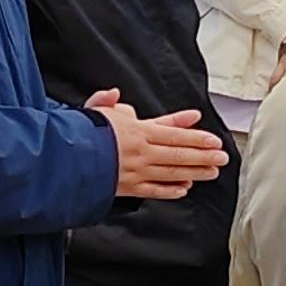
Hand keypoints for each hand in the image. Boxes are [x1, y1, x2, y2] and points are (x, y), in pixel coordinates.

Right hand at [89, 90, 224, 200]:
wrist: (63, 162)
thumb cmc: (79, 135)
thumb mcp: (93, 111)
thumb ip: (107, 102)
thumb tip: (114, 95)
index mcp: (136, 131)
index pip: (173, 133)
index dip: (196, 137)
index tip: (213, 139)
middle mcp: (140, 153)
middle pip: (178, 154)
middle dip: (203, 156)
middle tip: (222, 157)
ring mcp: (136, 172)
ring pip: (171, 172)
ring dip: (194, 172)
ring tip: (212, 172)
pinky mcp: (127, 188)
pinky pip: (154, 190)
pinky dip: (170, 190)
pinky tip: (184, 189)